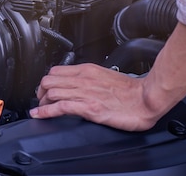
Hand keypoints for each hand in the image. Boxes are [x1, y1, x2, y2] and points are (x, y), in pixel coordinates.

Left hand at [29, 63, 158, 130]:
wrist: (146, 99)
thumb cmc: (131, 91)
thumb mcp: (106, 77)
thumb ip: (91, 79)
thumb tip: (81, 84)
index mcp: (87, 70)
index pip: (56, 71)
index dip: (47, 81)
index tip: (45, 89)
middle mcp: (83, 80)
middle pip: (49, 80)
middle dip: (40, 91)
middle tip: (41, 100)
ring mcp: (84, 93)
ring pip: (51, 92)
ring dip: (41, 102)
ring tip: (39, 109)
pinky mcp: (88, 108)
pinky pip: (60, 107)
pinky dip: (46, 111)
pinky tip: (40, 114)